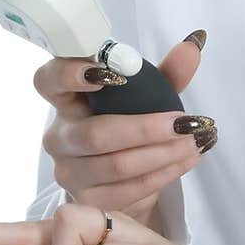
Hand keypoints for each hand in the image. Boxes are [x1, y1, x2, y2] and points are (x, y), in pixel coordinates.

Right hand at [33, 34, 216, 226]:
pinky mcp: (87, 199)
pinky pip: (128, 189)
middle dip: (145, 129)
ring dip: (162, 154)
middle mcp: (59, 136)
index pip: (48, 81)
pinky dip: (164, 174)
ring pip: (116, 166)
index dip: (69, 75)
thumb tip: (193, 45)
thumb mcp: (149, 94)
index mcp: (65, 99)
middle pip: (94, 134)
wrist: (127, 175)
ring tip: (196, 140)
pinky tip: (188, 160)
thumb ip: (167, 71)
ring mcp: (69, 171)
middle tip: (185, 123)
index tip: (110, 73)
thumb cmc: (130, 121)